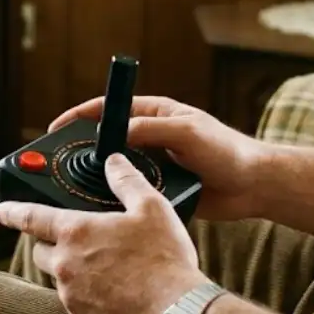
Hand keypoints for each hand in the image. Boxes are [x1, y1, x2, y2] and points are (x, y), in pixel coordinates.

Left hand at [0, 153, 207, 313]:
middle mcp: (66, 266)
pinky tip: (115, 291)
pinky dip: (88, 295)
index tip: (1, 210)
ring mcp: (72, 297)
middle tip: (81, 241)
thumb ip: (127, 181)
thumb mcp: (152, 208)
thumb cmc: (165, 260)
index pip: (30, 217)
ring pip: (60, 278)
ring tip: (107, 267)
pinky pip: (76, 303)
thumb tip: (113, 161)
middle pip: (42, 250)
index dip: (12, 211)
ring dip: (73, 270)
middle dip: (54, 243)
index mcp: (75, 233)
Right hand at [49, 95, 268, 220]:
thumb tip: (115, 133)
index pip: (109, 109)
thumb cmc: (228, 151)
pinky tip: (102, 205)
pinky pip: (130, 190)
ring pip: (115, 167)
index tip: (59, 126)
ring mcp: (153, 163)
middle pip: (106, 139)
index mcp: (154, 114)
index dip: (81, 115)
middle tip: (58, 161)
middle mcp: (149, 137)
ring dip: (97, 175)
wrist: (254, 186)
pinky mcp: (158, 187)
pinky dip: (116, 195)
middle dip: (82, 147)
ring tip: (74, 186)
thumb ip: (151, 129)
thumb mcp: (187, 132)